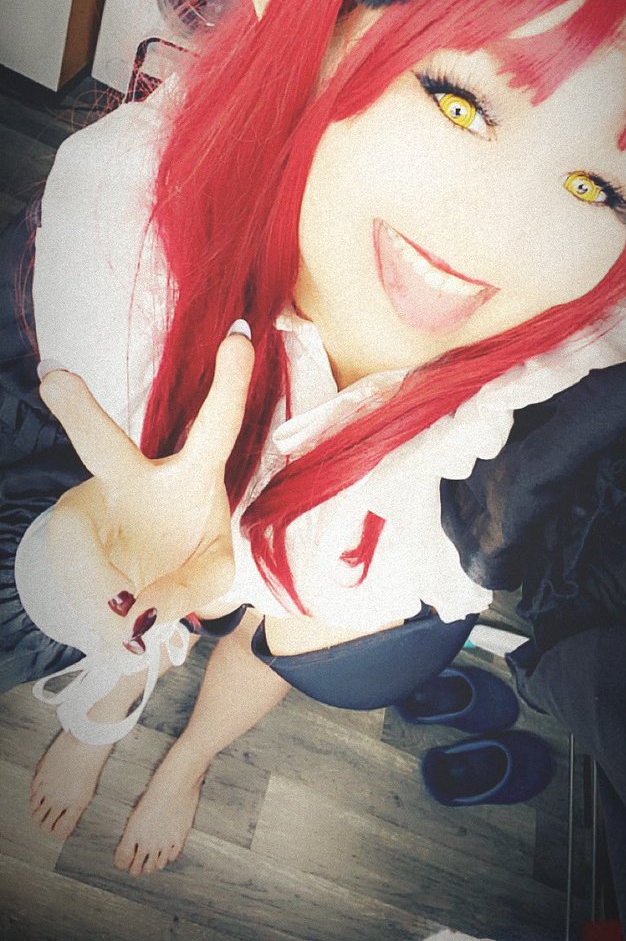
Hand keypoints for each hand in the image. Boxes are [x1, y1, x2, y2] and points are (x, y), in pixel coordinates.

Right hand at [39, 326, 253, 646]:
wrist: (137, 588)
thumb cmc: (183, 556)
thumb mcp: (209, 575)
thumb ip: (186, 591)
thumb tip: (131, 615)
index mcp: (191, 475)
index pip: (216, 426)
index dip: (230, 384)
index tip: (240, 333)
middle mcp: (135, 479)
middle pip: (104, 448)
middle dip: (81, 416)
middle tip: (55, 379)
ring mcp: (92, 505)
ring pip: (78, 542)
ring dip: (102, 588)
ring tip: (130, 622)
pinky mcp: (69, 533)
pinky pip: (79, 578)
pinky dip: (101, 611)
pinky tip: (117, 621)